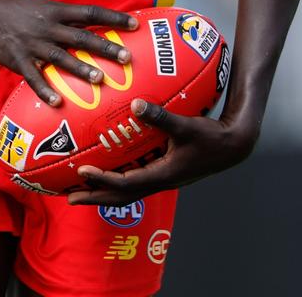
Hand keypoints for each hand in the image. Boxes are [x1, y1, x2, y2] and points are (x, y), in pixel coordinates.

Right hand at [0, 0, 136, 106]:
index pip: (90, 12)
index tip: (134, 23)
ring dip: (81, 69)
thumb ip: (64, 16)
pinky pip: (34, 77)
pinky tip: (57, 103)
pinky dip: (45, 90)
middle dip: (105, 48)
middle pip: (82, 37)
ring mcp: (34, 44)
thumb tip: (88, 22)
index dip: (113, 18)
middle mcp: (48, 27)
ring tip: (99, 80)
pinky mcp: (18, 59)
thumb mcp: (42, 5)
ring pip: (62, 58)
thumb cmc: (16, 7)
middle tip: (126, 57)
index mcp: (56, 11)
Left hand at [67, 98, 257, 204]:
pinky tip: (107, 170)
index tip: (81, 173)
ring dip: (103, 192)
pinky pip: (134, 181)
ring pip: (127, 192)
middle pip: (121, 197)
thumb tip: (137, 104)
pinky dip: (117, 180)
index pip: (126, 184)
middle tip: (68, 197)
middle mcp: (159, 181)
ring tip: (79, 189)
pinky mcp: (164, 171)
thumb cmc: (211, 137)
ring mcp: (161, 178)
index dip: (103, 180)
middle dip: (94, 197)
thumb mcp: (186, 126)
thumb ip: (161, 117)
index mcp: (163, 174)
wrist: (232, 146)